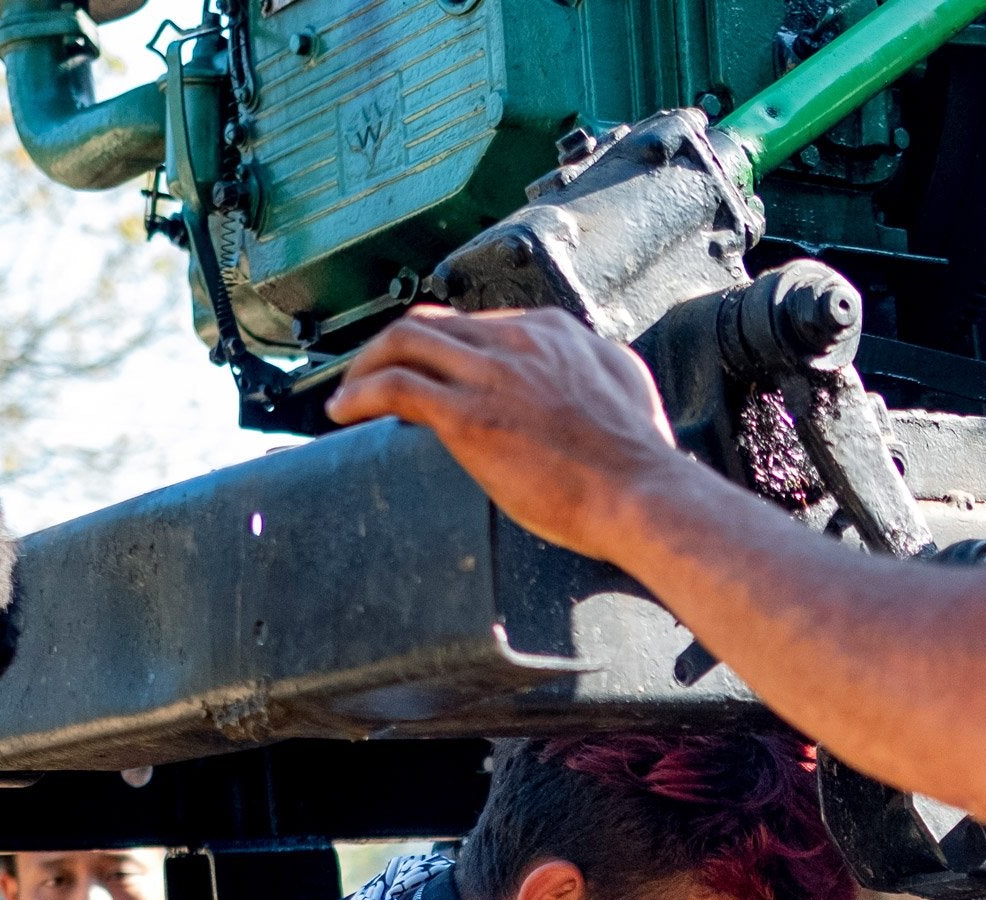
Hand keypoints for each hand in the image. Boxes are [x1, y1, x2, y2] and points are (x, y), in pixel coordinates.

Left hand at [326, 307, 688, 562]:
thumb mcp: (628, 384)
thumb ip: (601, 364)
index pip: (476, 321)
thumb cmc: (639, 458)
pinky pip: (394, 387)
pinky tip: (344, 411)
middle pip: (430, 324)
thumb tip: (598, 360)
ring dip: (364, 365)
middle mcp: (514, 340)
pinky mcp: (468, 416)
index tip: (424, 369)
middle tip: (368, 376)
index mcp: (550, 332)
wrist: (641, 493)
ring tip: (347, 393)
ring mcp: (488, 375)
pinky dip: (359, 393)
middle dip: (390, 347)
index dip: (440, 344)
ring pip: (402, 342)